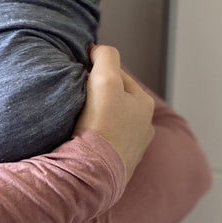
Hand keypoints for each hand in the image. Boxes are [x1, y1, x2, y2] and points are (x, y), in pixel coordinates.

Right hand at [76, 45, 154, 180]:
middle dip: (97, 93)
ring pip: (111, 119)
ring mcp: (133, 147)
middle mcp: (144, 125)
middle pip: (115, 97)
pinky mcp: (118, 164)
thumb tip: (97, 49)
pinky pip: (105, 141)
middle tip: (76, 95)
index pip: (117, 73)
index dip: (96, 70)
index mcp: (144, 103)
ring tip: (78, 117)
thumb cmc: (101, 125)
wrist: (93, 173)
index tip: (78, 74)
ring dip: (96, 115)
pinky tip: (83, 137)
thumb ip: (105, 56)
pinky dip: (95, 135)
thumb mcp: (105, 79)